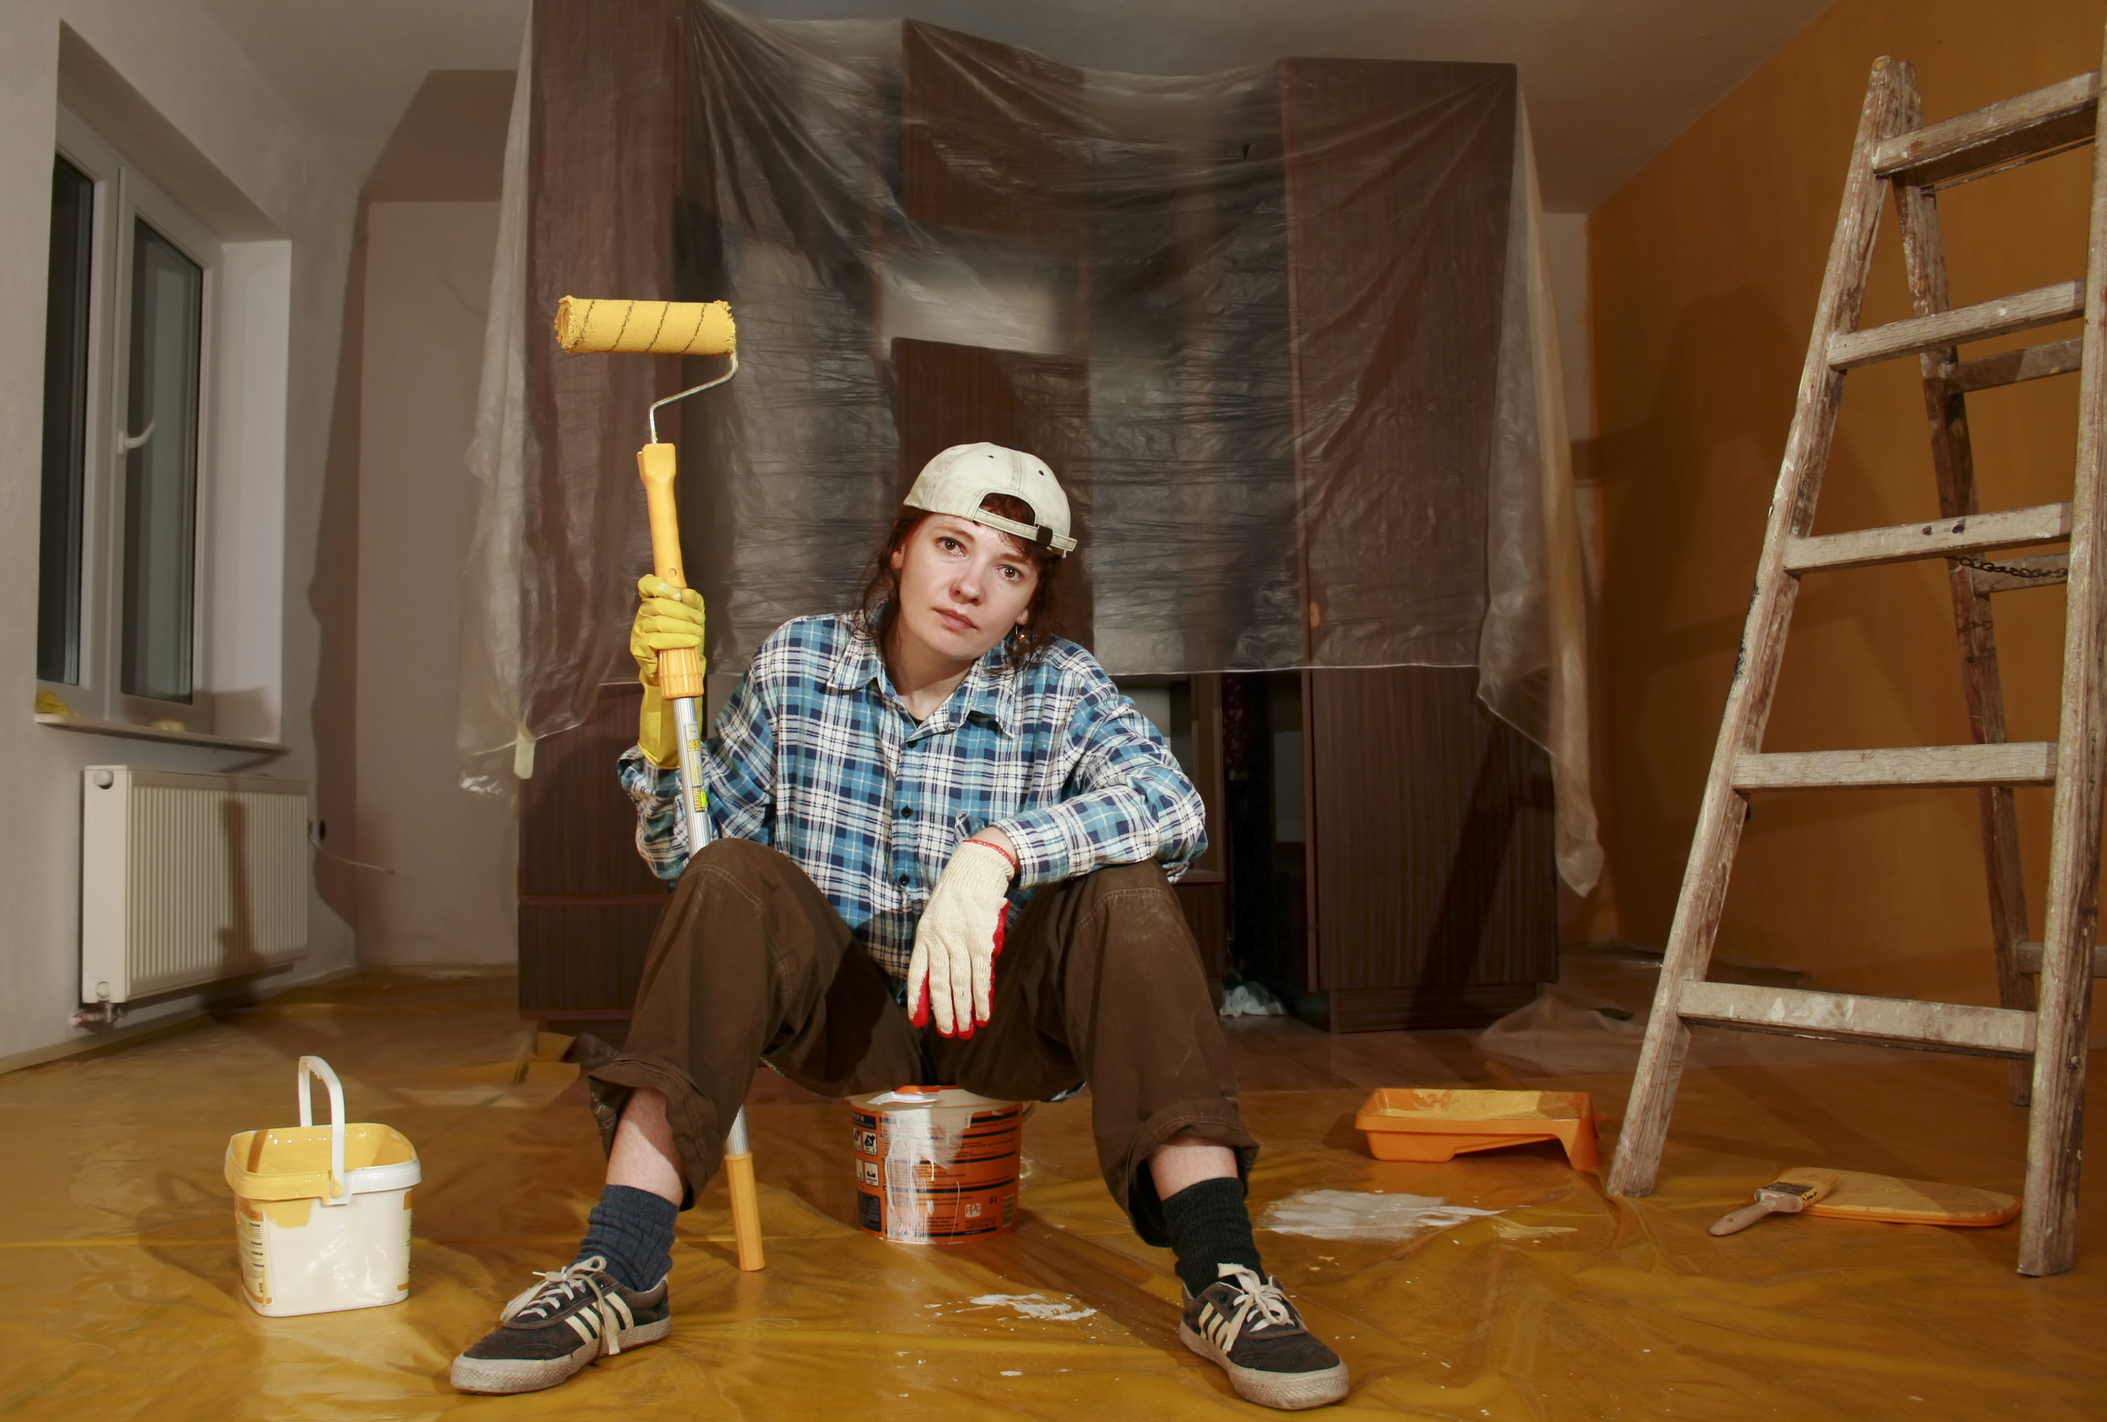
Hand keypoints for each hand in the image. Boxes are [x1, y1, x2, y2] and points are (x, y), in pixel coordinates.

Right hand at [630, 574, 703, 688]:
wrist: (680, 666)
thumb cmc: (685, 638)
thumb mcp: (694, 615)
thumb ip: (692, 601)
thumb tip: (686, 593)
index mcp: (653, 602)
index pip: (646, 585)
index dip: (659, 586)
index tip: (677, 595)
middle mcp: (642, 614)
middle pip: (658, 604)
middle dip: (683, 612)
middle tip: (698, 620)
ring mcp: (639, 631)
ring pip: (658, 623)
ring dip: (683, 627)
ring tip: (697, 633)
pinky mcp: (639, 647)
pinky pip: (656, 640)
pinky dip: (677, 639)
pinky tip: (690, 641)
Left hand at [905, 838, 1015, 1036]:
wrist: (974, 871)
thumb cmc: (954, 897)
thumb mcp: (933, 919)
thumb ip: (934, 946)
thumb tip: (937, 978)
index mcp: (924, 937)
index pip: (917, 975)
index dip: (917, 1000)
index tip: (918, 1021)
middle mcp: (939, 942)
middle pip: (940, 985)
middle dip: (944, 1013)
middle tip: (948, 1034)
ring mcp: (960, 943)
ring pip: (960, 985)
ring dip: (964, 1011)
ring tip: (966, 1031)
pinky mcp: (981, 942)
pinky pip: (981, 976)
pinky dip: (982, 998)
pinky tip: (983, 1013)